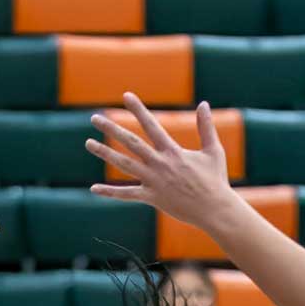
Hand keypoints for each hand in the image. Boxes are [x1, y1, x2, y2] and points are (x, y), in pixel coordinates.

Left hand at [88, 97, 231, 231]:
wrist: (215, 210)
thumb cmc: (215, 180)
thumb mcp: (213, 151)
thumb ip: (206, 127)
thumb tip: (204, 104)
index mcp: (173, 151)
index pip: (152, 125)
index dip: (138, 109)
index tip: (126, 96)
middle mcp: (160, 164)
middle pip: (131, 142)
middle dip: (111, 129)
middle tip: (94, 118)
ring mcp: (154, 181)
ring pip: (124, 164)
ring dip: (105, 153)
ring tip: (88, 143)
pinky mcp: (152, 198)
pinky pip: (126, 194)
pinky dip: (110, 192)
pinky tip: (93, 188)